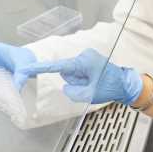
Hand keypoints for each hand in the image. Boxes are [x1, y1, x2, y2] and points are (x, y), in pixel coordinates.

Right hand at [19, 49, 142, 104]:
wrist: (126, 85)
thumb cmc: (110, 87)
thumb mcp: (89, 94)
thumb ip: (72, 91)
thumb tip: (66, 86)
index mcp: (82, 61)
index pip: (56, 66)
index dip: (40, 68)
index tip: (26, 68)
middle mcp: (84, 56)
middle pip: (66, 72)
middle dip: (74, 81)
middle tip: (90, 85)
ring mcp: (87, 57)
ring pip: (73, 74)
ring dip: (80, 81)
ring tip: (94, 83)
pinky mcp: (89, 61)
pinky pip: (79, 73)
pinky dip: (84, 80)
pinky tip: (95, 82)